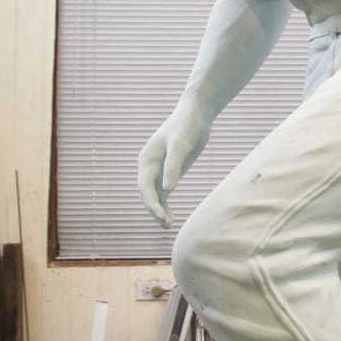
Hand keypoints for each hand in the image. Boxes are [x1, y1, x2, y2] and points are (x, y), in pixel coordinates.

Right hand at [137, 100, 209, 226]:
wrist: (195, 114)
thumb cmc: (187, 126)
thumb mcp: (181, 145)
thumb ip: (173, 166)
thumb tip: (167, 190)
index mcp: (147, 159)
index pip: (145, 187)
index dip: (152, 204)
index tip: (161, 218)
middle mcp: (149, 166)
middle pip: (147, 193)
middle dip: (154, 210)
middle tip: (166, 225)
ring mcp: (158, 169)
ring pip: (154, 195)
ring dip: (158, 210)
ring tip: (168, 226)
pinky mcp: (169, 171)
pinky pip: (163, 192)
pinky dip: (165, 204)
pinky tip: (170, 217)